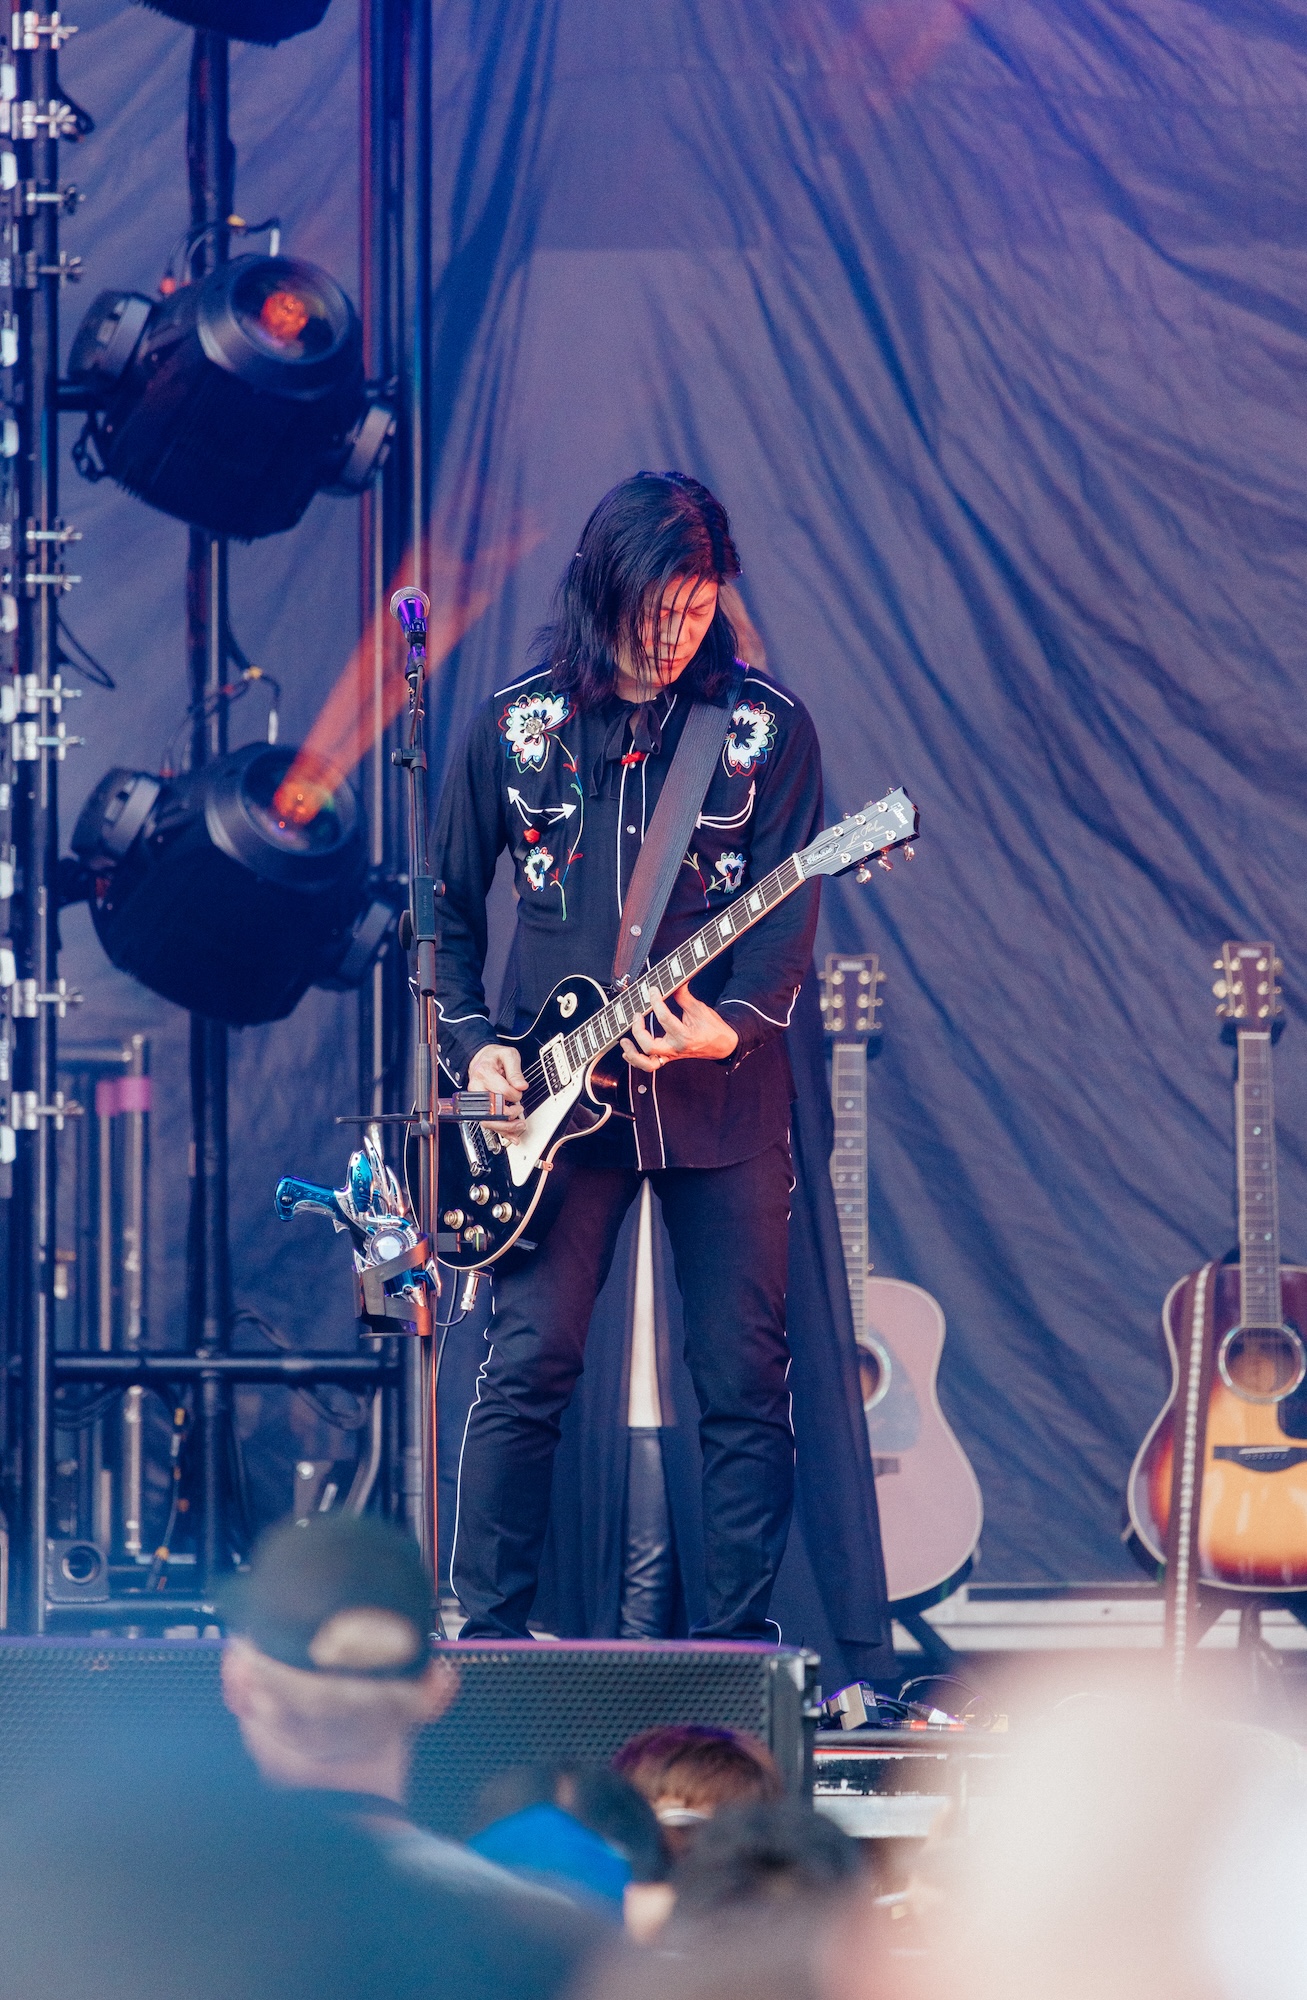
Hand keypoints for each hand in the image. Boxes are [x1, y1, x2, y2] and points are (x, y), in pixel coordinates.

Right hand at [467, 1043, 526, 1123]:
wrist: (482, 1058)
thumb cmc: (495, 1057)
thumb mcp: (508, 1055)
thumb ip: (515, 1071)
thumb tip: (521, 1086)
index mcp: (484, 1073)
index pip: (501, 1091)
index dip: (514, 1094)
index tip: (519, 1091)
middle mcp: (477, 1088)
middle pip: (491, 1110)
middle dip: (509, 1116)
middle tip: (520, 1112)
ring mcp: (477, 1100)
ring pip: (488, 1121)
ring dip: (505, 1127)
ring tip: (519, 1125)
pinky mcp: (480, 1107)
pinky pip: (488, 1123)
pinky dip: (501, 1131)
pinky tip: (511, 1135)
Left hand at [621, 984, 738, 1072]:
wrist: (722, 1045)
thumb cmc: (712, 1027)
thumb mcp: (699, 1008)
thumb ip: (683, 996)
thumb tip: (673, 980)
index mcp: (685, 1036)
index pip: (665, 1019)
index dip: (656, 1002)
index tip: (651, 990)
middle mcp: (676, 1049)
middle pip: (650, 1046)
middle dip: (638, 1030)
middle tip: (637, 1014)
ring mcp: (671, 1056)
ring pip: (648, 1064)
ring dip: (633, 1053)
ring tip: (625, 1041)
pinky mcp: (668, 1058)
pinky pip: (649, 1065)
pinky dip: (636, 1060)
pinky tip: (627, 1051)